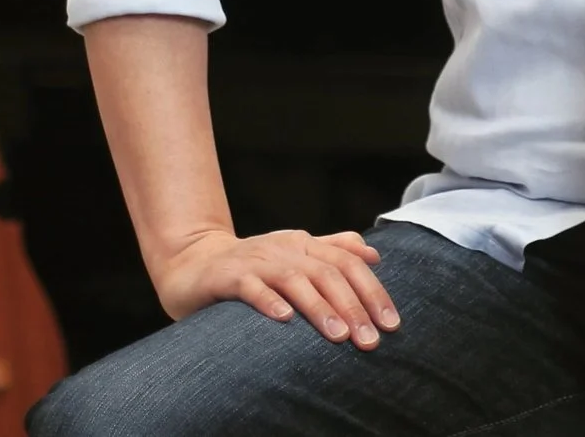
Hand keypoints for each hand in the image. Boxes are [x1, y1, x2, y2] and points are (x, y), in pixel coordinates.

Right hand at [153, 227, 400, 348]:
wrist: (192, 264)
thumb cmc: (252, 267)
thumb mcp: (294, 255)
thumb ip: (332, 251)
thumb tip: (373, 253)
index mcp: (304, 244)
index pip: (348, 263)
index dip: (373, 291)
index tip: (392, 323)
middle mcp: (284, 248)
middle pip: (328, 272)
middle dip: (354, 306)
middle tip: (371, 339)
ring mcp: (256, 260)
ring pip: (295, 279)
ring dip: (320, 307)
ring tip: (339, 335)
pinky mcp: (228, 276)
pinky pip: (250, 287)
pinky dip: (268, 301)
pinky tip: (284, 320)